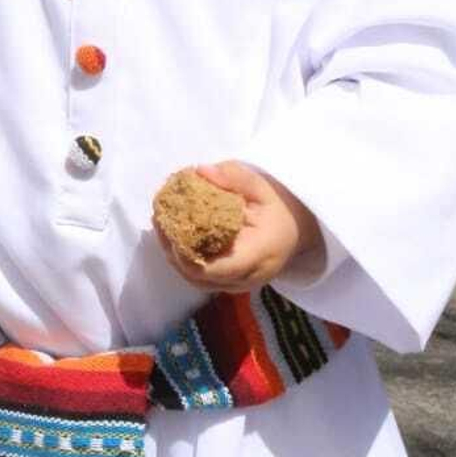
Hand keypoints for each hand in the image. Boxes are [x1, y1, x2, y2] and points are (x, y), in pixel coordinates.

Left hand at [153, 161, 322, 294]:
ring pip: (196, 280)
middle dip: (173, 251)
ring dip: (174, 255)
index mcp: (260, 255)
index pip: (217, 269)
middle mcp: (249, 277)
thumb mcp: (262, 187)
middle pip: (200, 278)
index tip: (170, 228)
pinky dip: (183, 258)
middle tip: (159, 219)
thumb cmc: (279, 208)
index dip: (187, 255)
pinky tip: (172, 234)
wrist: (296, 230)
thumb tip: (200, 171)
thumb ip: (234, 178)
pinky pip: (201, 277)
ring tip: (161, 224)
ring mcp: (239, 285)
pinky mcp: (229, 284)